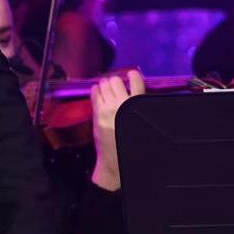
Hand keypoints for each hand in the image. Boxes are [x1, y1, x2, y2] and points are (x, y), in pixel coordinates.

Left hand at [89, 70, 144, 191]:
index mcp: (137, 106)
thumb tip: (133, 92)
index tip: (132, 74)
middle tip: (115, 85)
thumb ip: (137, 107)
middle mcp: (122, 104)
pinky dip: (95, 90)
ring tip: (106, 88)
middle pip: (116, 80)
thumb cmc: (130, 143)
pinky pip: (94, 93)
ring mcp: (107, 108)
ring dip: (105, 84)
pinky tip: (97, 92)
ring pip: (104, 84)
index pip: (137, 83)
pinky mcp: (97, 113)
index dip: (133, 76)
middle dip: (115, 81)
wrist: (115, 159)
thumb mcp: (139, 123)